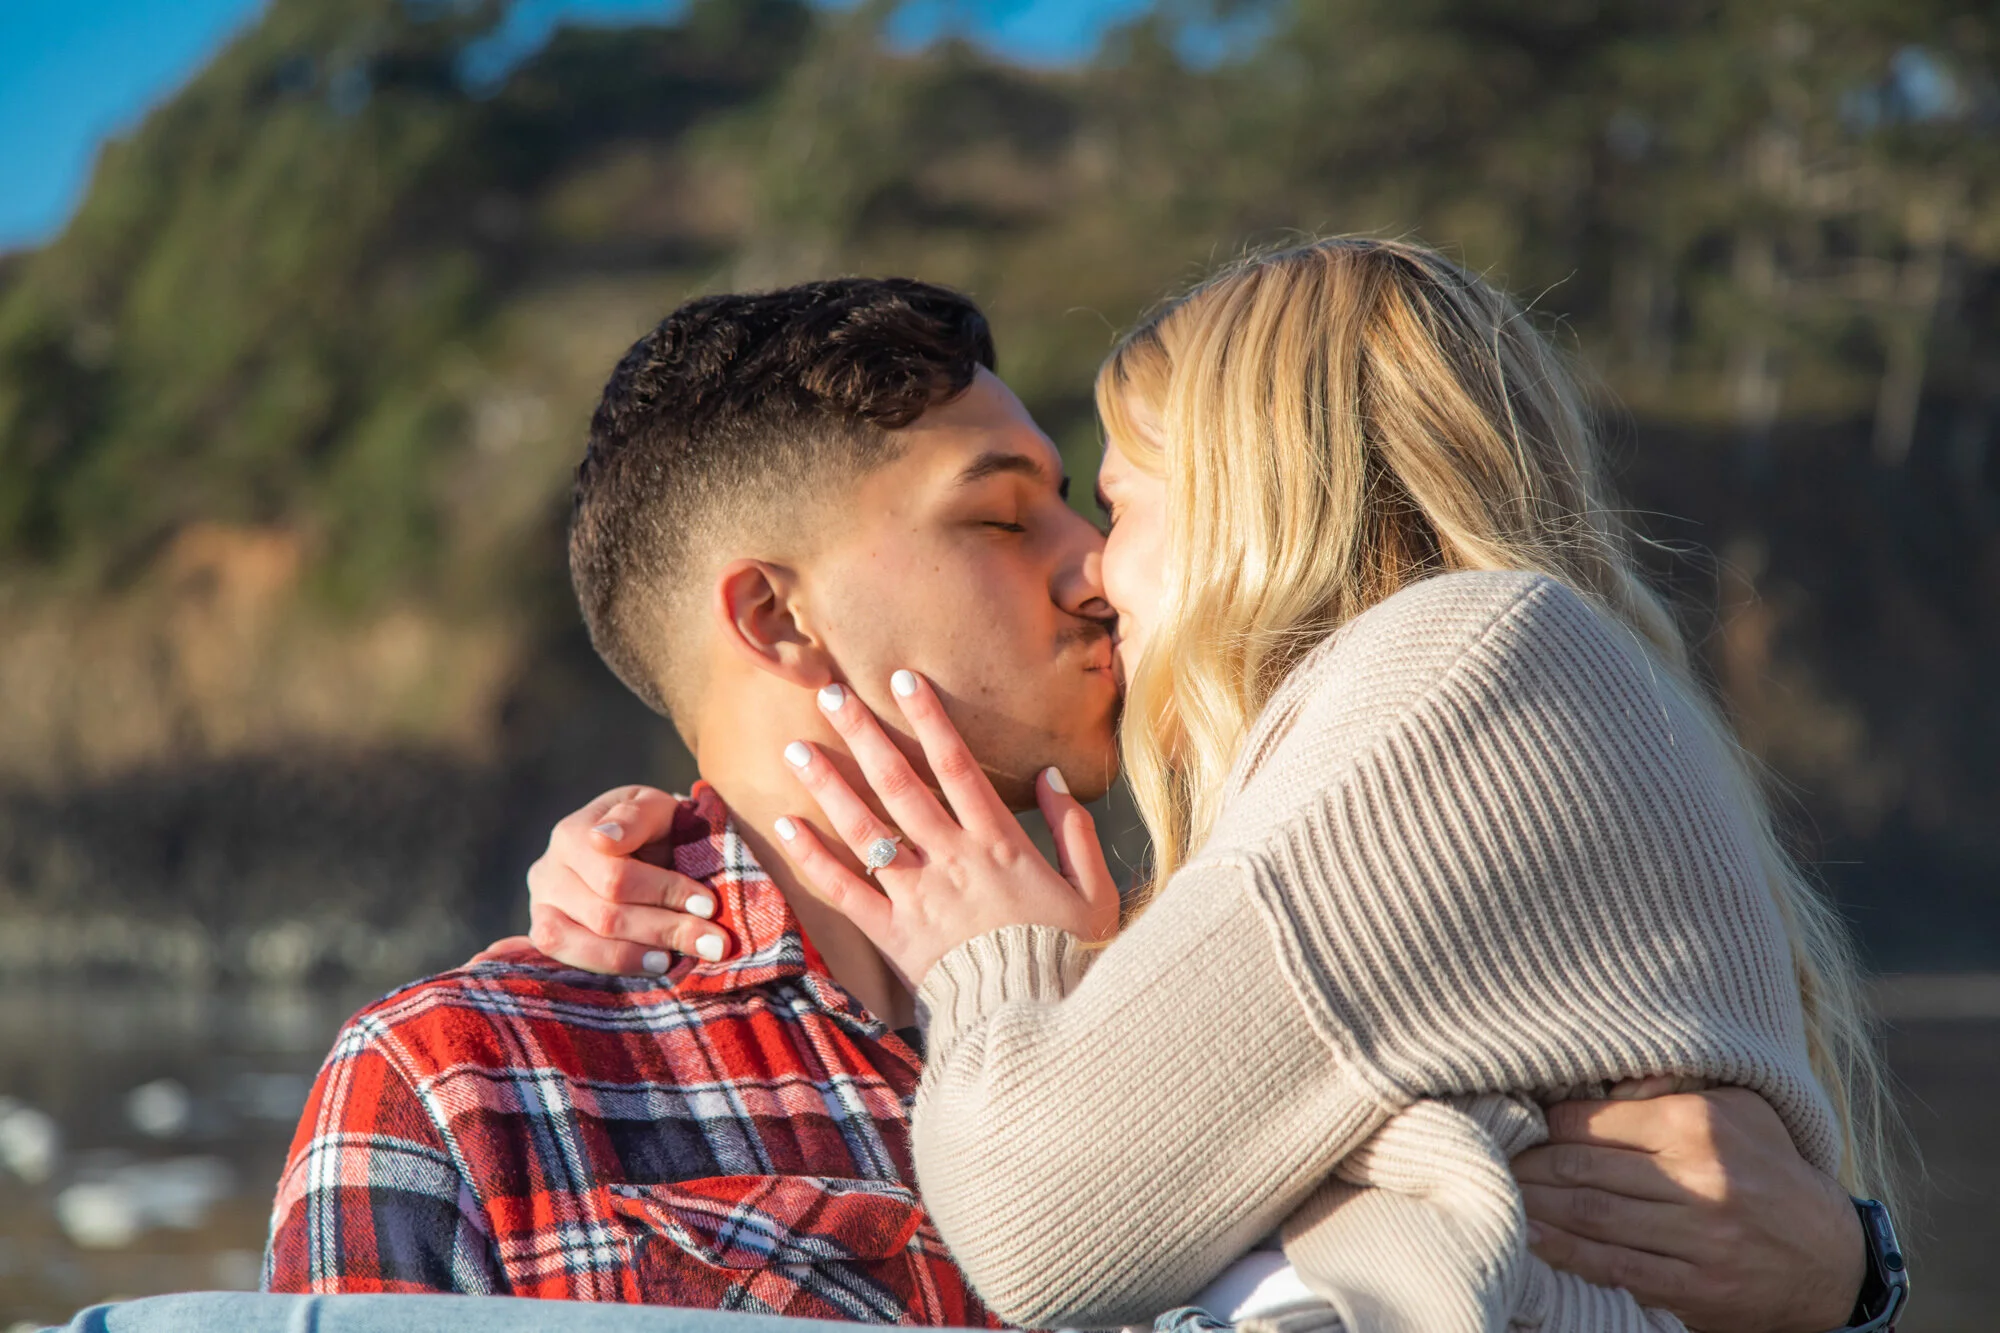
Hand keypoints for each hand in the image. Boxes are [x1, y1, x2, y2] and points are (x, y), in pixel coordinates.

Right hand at [512, 784, 734, 972]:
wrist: (635, 846)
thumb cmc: (650, 827)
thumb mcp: (654, 808)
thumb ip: (636, 817)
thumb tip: (602, 839)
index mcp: (573, 833)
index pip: (617, 875)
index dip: (665, 892)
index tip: (709, 905)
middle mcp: (548, 871)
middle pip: (605, 914)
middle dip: (664, 929)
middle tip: (714, 941)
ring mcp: (541, 906)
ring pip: (585, 942)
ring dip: (639, 955)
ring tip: (679, 959)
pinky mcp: (546, 936)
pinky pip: (570, 960)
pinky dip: (615, 966)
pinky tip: (652, 966)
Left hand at [777, 671, 1119, 986]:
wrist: (1035, 1024)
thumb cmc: (1069, 956)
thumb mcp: (1093, 890)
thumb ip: (1073, 829)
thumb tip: (1050, 776)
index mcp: (999, 843)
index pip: (957, 765)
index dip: (928, 718)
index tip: (902, 679)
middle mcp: (950, 860)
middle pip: (898, 783)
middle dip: (863, 734)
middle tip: (829, 694)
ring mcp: (917, 897)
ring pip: (863, 829)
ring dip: (828, 784)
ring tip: (795, 747)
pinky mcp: (893, 936)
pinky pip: (845, 891)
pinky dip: (814, 858)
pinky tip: (787, 825)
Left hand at [1512, 1086, 1864, 1332]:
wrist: (1833, 1258)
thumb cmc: (1770, 1169)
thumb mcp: (1738, 1108)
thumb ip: (1672, 1087)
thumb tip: (1604, 1074)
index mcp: (1698, 1125)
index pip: (1592, 1120)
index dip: (1542, 1124)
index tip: (1513, 1124)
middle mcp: (1699, 1180)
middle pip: (1583, 1169)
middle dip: (1526, 1165)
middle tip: (1489, 1160)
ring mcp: (1697, 1239)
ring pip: (1590, 1218)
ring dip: (1534, 1207)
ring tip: (1496, 1194)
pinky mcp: (1694, 1287)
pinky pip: (1613, 1267)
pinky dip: (1564, 1253)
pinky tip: (1530, 1238)